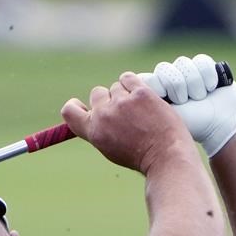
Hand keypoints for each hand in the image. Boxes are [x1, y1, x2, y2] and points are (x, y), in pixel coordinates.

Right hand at [61, 71, 194, 174]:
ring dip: (125, 93)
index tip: (87, 106)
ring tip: (139, 110)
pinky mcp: (140, 93)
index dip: (76, 104)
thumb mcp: (110, 148)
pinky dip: (133, 84)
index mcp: (93, 131)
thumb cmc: (140, 157)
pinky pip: (128, 78)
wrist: (165, 157)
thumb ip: (100, 129)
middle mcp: (104, 115)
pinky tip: (142, 95)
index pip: (69, 110)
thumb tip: (95, 113)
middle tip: (125, 112)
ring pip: (116, 87)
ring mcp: (122, 102)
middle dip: (108, 99)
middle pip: (97, 93)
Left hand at [140, 54, 235, 156]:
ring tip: (199, 99)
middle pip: (163, 69)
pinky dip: (207, 76)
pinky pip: (200, 61)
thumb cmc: (189, 125)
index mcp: (156, 92)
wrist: (219, 126)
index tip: (165, 100)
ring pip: (182, 64)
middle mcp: (170, 80)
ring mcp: (187, 73)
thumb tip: (126, 94)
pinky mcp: (205, 67)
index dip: (157, 86)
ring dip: (192, 84)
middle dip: (176, 87)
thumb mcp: (161, 118)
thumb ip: (141, 106)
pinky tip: (211, 89)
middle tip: (183, 102)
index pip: (147, 77)